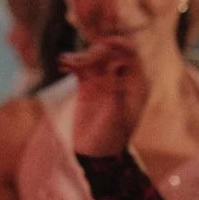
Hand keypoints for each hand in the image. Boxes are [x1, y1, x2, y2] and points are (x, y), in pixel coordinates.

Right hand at [60, 35, 150, 156]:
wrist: (95, 156)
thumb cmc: (111, 139)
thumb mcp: (116, 116)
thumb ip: (116, 90)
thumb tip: (116, 65)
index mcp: (136, 84)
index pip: (131, 56)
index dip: (120, 45)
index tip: (106, 43)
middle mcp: (121, 78)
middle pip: (111, 53)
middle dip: (96, 51)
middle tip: (82, 62)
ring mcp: (104, 81)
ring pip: (94, 58)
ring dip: (81, 57)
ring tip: (67, 62)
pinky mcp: (87, 86)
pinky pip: (80, 68)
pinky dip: (71, 64)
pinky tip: (62, 64)